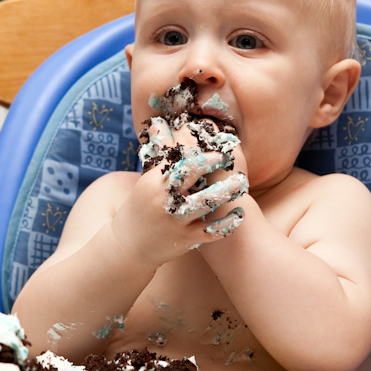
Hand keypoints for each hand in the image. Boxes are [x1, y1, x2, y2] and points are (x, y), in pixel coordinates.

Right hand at [115, 116, 247, 265]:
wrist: (127, 247)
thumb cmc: (141, 209)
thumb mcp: (146, 183)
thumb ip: (160, 158)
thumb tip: (161, 124)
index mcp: (154, 183)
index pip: (180, 162)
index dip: (202, 155)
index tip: (217, 149)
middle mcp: (164, 200)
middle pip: (193, 178)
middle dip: (213, 167)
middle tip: (231, 160)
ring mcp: (176, 221)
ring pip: (206, 204)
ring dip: (226, 192)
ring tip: (242, 183)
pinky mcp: (185, 240)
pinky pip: (211, 231)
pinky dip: (227, 223)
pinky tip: (239, 214)